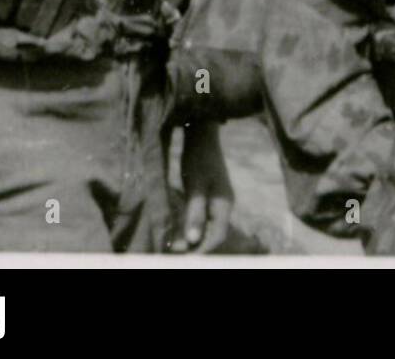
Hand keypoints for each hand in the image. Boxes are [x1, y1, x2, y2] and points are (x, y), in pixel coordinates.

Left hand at [171, 120, 232, 252]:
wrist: (201, 134)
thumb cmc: (199, 158)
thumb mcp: (196, 185)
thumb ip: (194, 213)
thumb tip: (192, 242)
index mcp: (224, 205)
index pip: (216, 238)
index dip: (201, 251)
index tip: (183, 259)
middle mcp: (222, 207)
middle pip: (210, 236)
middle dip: (193, 248)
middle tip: (171, 253)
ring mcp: (215, 203)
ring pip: (203, 229)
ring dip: (188, 239)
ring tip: (170, 247)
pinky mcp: (205, 198)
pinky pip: (199, 220)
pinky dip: (187, 228)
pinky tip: (174, 231)